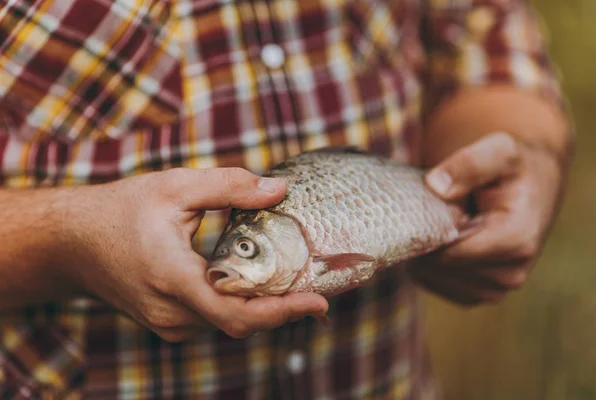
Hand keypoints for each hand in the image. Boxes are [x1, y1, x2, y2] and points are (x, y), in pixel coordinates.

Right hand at [62, 167, 327, 341]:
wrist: (71, 241)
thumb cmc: (121, 210)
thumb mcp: (176, 186)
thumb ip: (230, 186)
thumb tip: (280, 189)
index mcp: (174, 278)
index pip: (238, 313)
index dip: (282, 311)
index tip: (318, 302)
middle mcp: (171, 312)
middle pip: (240, 322)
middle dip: (281, 308)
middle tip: (315, 287)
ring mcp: (166, 323)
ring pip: (227, 323)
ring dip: (260, 307)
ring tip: (289, 281)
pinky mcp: (165, 323)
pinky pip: (212, 320)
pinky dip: (238, 306)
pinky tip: (253, 283)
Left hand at [408, 132, 567, 305]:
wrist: (531, 189)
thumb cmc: (511, 168)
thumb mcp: (499, 150)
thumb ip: (470, 163)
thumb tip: (436, 186)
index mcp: (518, 239)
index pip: (452, 252)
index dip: (429, 230)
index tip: (426, 207)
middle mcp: (512, 272)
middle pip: (440, 267)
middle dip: (427, 239)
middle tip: (432, 212)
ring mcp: (497, 289)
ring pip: (434, 278)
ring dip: (426, 252)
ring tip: (441, 225)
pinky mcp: (480, 295)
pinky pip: (436, 286)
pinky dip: (427, 266)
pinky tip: (438, 241)